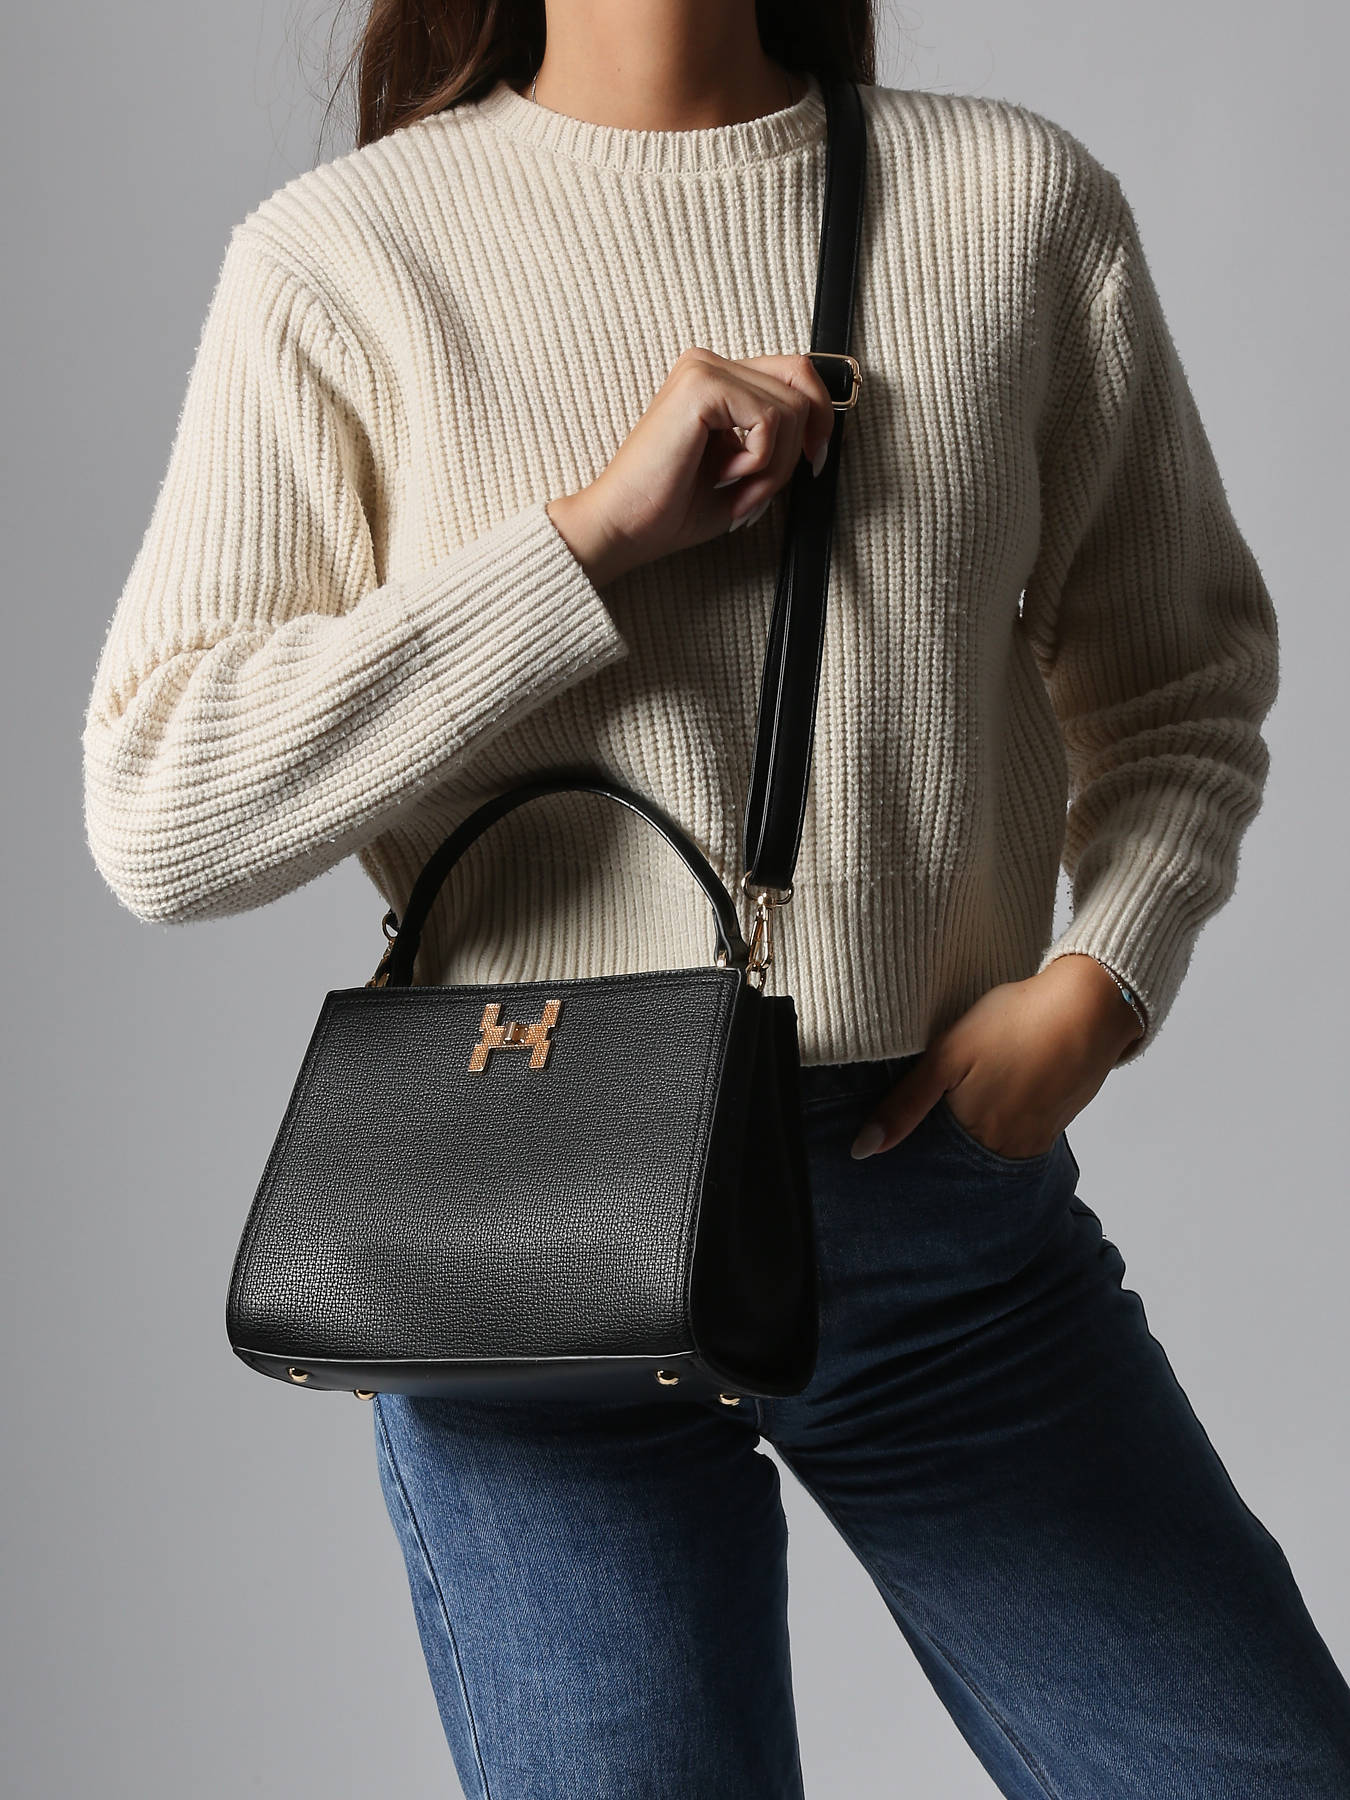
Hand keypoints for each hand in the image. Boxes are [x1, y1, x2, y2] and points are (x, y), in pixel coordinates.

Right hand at [545, 347, 836, 585]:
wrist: (624, 527)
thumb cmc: (672, 508)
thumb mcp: (745, 471)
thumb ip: (777, 442)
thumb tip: (822, 434)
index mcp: (715, 380)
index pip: (794, 373)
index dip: (819, 416)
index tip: (815, 460)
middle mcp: (708, 364)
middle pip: (801, 381)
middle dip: (801, 442)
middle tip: (770, 483)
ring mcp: (703, 369)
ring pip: (791, 406)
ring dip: (775, 464)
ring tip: (735, 487)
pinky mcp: (702, 386)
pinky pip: (770, 419)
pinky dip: (759, 461)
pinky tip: (723, 475)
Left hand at [850, 955, 1145, 1160]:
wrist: (1090, 1006)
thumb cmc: (1015, 1024)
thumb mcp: (947, 1056)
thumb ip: (904, 1105)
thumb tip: (863, 1149)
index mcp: (976, 1137)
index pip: (932, 1162)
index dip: (912, 1149)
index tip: (894, 1136)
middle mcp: (1008, 1149)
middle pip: (962, 1159)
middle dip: (942, 1145)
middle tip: (934, 1109)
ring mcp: (1036, 1138)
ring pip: (989, 1147)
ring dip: (971, 1132)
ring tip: (964, 1097)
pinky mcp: (1056, 1122)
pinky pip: (1017, 1134)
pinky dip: (999, 1120)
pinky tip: (994, 1093)